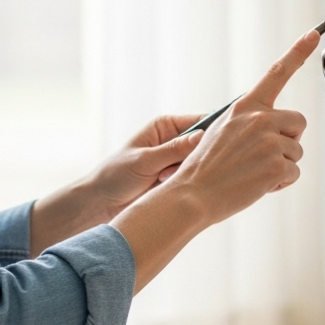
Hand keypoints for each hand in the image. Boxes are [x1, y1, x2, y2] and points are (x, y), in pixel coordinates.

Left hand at [30, 114, 202, 256]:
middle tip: (180, 169)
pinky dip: (188, 185)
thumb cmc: (116, 175)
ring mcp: (177, 161)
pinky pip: (193, 180)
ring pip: (200, 164)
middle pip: (204, 144)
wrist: (101, 203)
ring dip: (190, 173)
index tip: (223, 143)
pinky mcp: (177, 179)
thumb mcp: (145, 161)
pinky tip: (172, 190)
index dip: (215, 130)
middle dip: (199, 157)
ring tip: (166, 180)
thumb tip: (203, 136)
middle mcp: (174, 140)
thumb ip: (174, 150)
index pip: (200, 121)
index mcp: (166, 126)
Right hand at [166, 28, 321, 224]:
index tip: (315, 33)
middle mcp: (259, 118)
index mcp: (244, 107)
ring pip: (296, 151)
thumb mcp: (221, 133)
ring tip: (252, 174)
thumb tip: (274, 129)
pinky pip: (294, 173)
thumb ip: (247, 123)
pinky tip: (256, 186)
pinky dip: (280, 184)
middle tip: (264, 157)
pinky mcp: (277, 165)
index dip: (298, 52)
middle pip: (298, 122)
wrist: (192, 196)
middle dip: (288, 140)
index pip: (276, 73)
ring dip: (281, 166)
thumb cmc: (205, 169)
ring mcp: (270, 141)